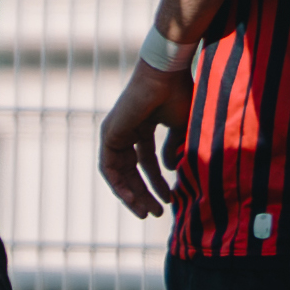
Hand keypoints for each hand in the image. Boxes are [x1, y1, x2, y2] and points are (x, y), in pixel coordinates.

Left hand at [97, 58, 189, 219]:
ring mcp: (115, 133)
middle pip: (132, 171)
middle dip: (143, 194)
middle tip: (155, 213)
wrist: (166, 75)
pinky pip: (109, 168)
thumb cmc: (178, 94)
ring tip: (146, 212)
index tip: (169, 201)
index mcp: (142, 127)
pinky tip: (132, 199)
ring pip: (119, 173)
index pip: (146, 163)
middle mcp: (126, 131)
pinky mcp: (109, 135)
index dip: (156, 183)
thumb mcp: (180, 129)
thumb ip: (173, 149)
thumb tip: (171, 170)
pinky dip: (119, 185)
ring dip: (131, 195)